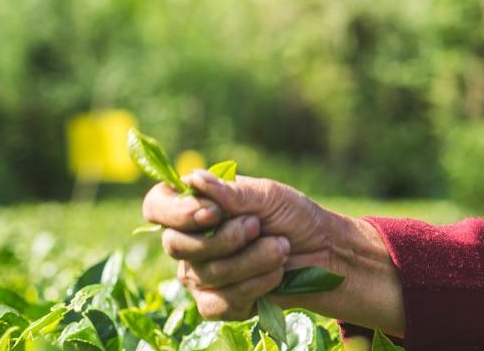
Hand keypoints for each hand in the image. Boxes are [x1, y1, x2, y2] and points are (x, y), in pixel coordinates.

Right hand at [139, 171, 370, 320]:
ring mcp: (200, 275)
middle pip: (177, 245)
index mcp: (197, 207)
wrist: (327, 254)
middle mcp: (190, 241)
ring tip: (281, 248)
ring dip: (251, 261)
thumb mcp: (269, 196)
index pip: (156, 206)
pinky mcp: (217, 304)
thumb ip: (231, 192)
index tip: (214, 213)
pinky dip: (255, 286)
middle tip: (259, 227)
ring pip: (204, 275)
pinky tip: (276, 275)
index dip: (176, 212)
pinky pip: (218, 303)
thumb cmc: (295, 218)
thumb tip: (194, 179)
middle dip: (225, 239)